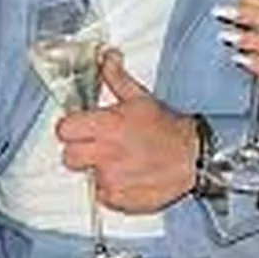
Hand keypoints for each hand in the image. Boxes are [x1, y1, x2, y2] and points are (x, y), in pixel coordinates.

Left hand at [56, 50, 197, 213]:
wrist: (194, 158)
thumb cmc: (168, 128)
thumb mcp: (141, 98)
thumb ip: (116, 78)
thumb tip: (106, 57)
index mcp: (108, 125)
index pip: (64, 129)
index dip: (71, 127)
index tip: (81, 126)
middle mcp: (105, 154)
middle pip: (68, 156)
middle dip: (80, 150)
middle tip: (99, 145)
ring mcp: (110, 180)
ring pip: (87, 174)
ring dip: (99, 168)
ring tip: (121, 160)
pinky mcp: (117, 200)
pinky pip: (102, 194)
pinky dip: (112, 187)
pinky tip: (129, 175)